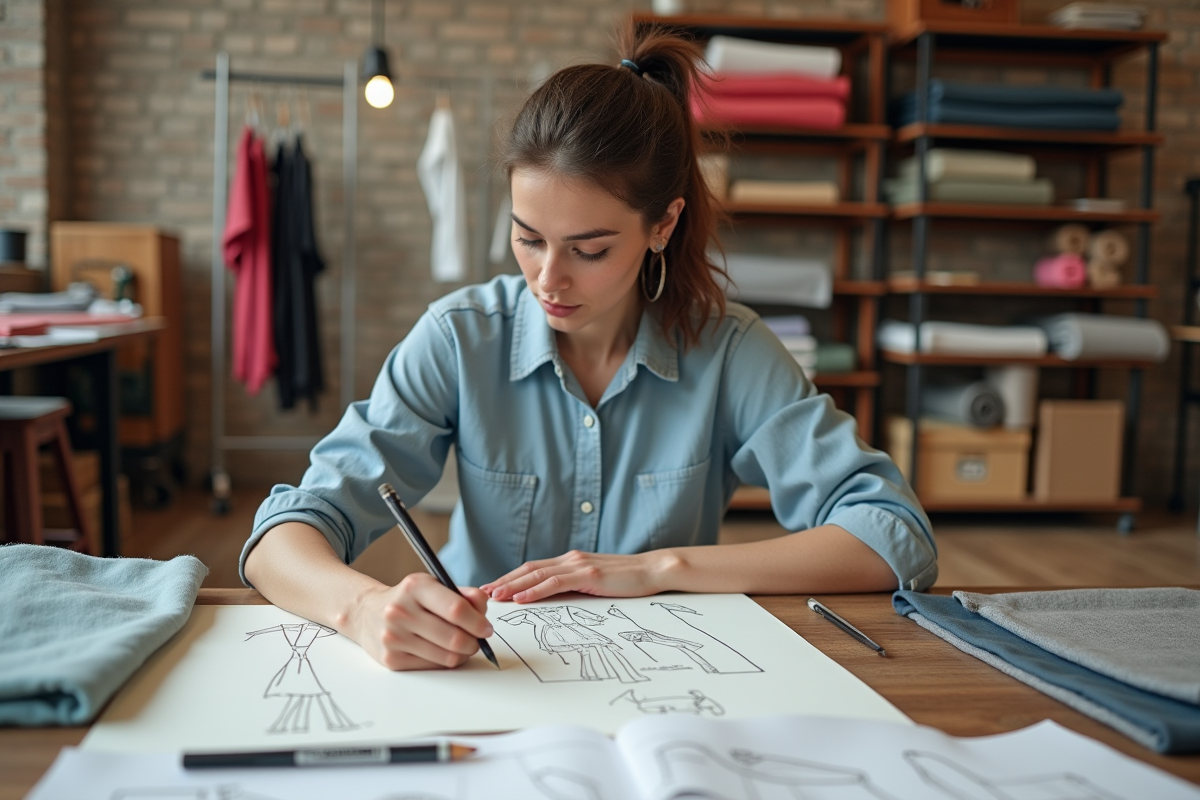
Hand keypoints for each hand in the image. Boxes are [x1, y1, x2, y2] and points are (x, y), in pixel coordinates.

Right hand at [349, 572, 492, 670]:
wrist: (368, 613)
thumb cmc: (410, 599)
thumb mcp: (434, 585)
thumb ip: (464, 595)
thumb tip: (483, 610)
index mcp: (415, 587)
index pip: (456, 609)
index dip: (478, 622)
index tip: (487, 629)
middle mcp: (400, 611)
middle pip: (454, 638)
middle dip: (474, 642)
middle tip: (477, 640)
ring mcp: (393, 637)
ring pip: (447, 657)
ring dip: (462, 654)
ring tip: (461, 645)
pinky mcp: (391, 659)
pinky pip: (434, 666)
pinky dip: (445, 661)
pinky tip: (441, 650)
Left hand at [481, 549, 679, 602]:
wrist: (653, 570)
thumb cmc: (626, 580)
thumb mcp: (595, 583)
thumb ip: (574, 587)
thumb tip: (552, 601)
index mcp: (571, 561)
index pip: (533, 568)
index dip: (511, 577)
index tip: (493, 588)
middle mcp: (570, 559)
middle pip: (528, 569)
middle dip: (504, 581)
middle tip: (483, 593)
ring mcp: (579, 565)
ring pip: (537, 574)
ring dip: (513, 586)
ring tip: (496, 596)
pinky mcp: (588, 574)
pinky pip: (555, 583)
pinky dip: (535, 590)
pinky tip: (522, 598)